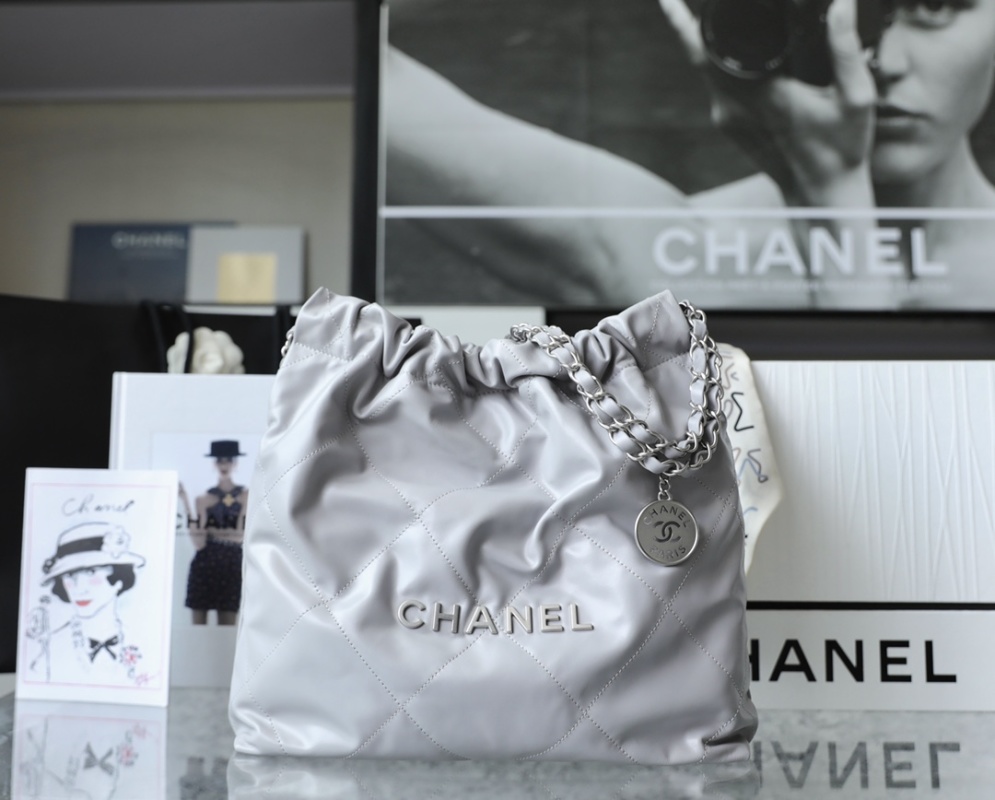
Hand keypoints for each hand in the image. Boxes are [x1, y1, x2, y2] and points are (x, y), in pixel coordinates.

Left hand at [658, 0, 875, 207]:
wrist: (820, 194)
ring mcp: (726, 117)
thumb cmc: (843, 148)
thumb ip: (845, 48)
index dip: (686, 24)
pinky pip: (712, 82)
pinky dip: (714, 58)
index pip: (710, 51)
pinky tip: (728, 39)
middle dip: (687, 22)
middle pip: (697, 55)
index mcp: (760, 95)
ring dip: (700, 38)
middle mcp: (734, 106)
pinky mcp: (727, 123)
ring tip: (705, 7)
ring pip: (702, 68)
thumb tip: (842, 3)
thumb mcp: (856, 96)